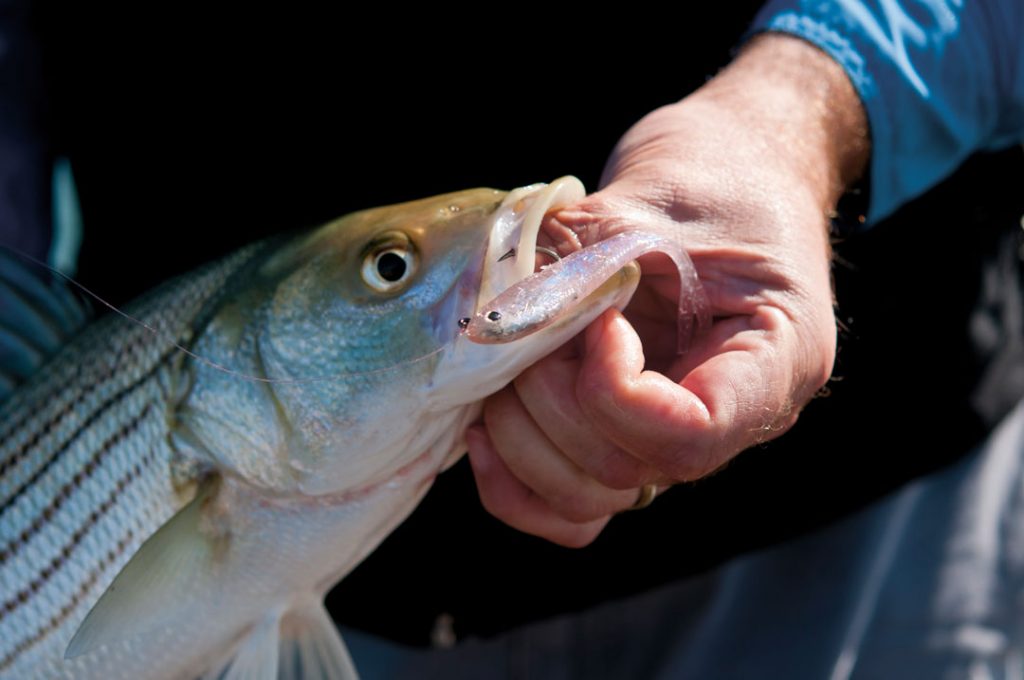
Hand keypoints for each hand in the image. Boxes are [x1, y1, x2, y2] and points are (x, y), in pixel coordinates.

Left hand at [468, 35, 868, 546]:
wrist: (733, 168)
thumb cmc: (718, 173)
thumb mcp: (657, 200)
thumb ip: (582, 259)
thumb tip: (496, 316)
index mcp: (774, 360)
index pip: (692, 434)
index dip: (613, 391)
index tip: (596, 319)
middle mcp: (731, 419)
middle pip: (626, 470)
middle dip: (553, 401)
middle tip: (534, 327)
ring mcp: (671, 433)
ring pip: (588, 498)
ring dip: (523, 436)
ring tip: (509, 360)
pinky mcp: (623, 433)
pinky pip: (570, 506)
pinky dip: (514, 480)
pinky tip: (484, 419)